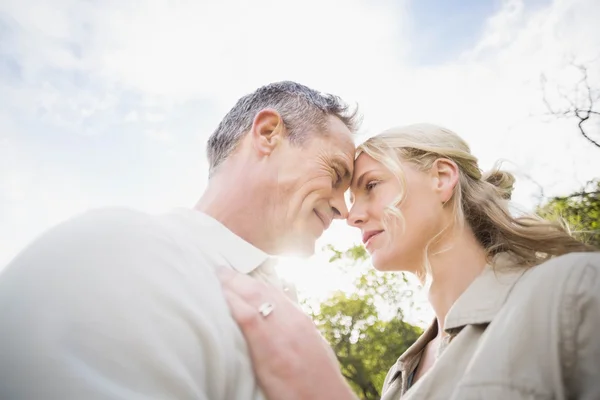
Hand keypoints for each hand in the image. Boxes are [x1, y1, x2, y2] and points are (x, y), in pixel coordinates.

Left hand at [217, 267, 356, 399]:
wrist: (327, 399)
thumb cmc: (318, 379)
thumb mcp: (312, 347)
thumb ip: (297, 330)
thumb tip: (284, 322)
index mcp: (300, 319)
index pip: (273, 291)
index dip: (253, 280)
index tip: (237, 274)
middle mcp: (292, 319)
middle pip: (261, 289)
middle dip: (238, 277)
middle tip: (220, 269)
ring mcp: (282, 332)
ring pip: (254, 296)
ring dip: (232, 284)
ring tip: (215, 277)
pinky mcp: (271, 349)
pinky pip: (248, 318)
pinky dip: (233, 304)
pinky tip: (220, 298)